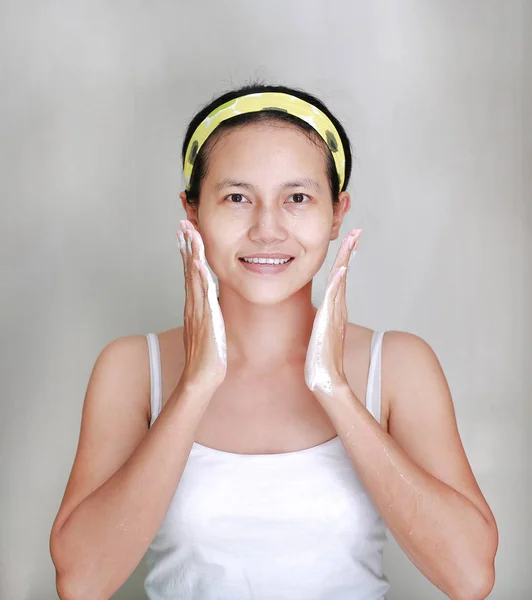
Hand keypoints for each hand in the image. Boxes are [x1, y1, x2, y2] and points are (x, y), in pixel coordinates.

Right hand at [177, 219, 226, 392]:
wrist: (201, 378)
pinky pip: (202, 293)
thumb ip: (209, 316)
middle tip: (182, 223)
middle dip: (186, 245)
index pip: (190, 273)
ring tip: (189, 232)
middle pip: (188, 269)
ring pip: (193, 276)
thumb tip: (213, 306)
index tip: (185, 234)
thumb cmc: (207, 358)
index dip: (188, 253)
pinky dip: (199, 276)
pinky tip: (198, 262)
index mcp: (195, 306)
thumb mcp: (209, 330)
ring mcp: (197, 310)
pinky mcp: (205, 318)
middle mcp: (193, 305)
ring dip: (191, 253)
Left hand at [304, 227, 361, 397]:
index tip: (348, 241)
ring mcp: (335, 316)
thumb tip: (317, 317)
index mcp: (334, 310)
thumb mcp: (318, 336)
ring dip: (346, 259)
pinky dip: (338, 284)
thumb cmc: (319, 362)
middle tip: (356, 230)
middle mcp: (337, 310)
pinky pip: (334, 300)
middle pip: (343, 273)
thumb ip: (320, 324)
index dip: (343, 258)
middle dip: (349, 251)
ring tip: (351, 239)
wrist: (325, 382)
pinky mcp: (328, 324)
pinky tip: (340, 270)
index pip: (338, 278)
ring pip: (340, 281)